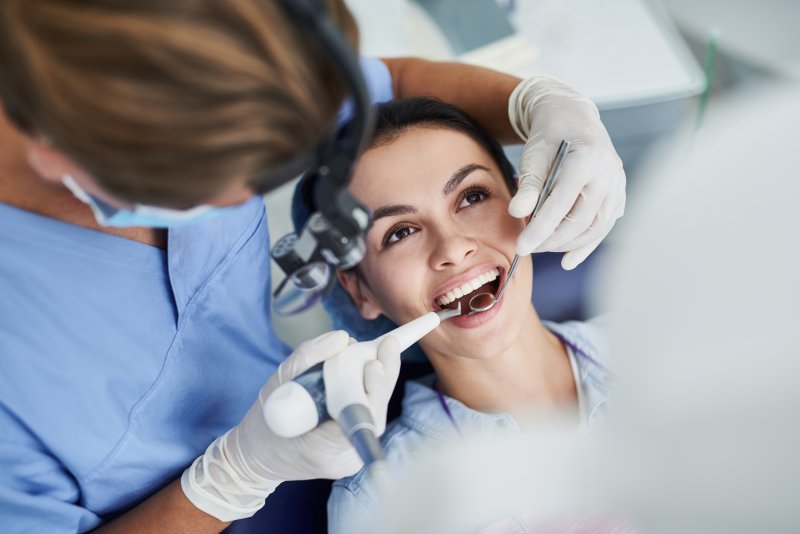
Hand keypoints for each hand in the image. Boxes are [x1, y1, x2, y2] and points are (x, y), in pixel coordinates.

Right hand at [181, 331, 400, 520]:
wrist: (257, 456)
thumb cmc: (264, 422)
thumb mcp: (277, 384)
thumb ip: (308, 358)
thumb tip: (343, 338)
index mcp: (322, 448)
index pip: (361, 419)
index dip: (374, 389)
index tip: (375, 363)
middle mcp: (342, 459)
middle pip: (375, 414)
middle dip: (383, 377)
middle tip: (387, 345)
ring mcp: (349, 458)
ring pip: (374, 414)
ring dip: (378, 382)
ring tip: (381, 351)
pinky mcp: (352, 450)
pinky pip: (366, 416)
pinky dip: (368, 392)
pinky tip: (371, 369)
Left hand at [507, 76, 625, 269]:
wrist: (573, 117)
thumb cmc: (550, 134)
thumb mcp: (533, 154)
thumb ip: (528, 184)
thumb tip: (518, 213)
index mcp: (587, 158)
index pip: (562, 203)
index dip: (541, 229)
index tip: (521, 247)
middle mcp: (608, 172)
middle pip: (581, 220)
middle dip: (553, 240)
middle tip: (529, 247)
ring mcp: (617, 183)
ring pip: (596, 227)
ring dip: (568, 244)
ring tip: (543, 248)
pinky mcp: (618, 193)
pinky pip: (605, 225)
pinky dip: (586, 245)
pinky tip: (569, 260)